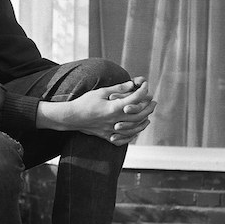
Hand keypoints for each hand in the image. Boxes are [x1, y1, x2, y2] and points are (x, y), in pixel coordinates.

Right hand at [36, 76, 156, 145]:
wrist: (71, 117)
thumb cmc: (84, 103)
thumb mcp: (100, 92)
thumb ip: (118, 89)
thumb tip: (131, 84)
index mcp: (114, 108)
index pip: (135, 99)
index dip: (143, 91)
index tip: (146, 85)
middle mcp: (115, 120)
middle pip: (138, 115)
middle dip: (148, 108)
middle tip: (153, 102)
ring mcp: (111, 130)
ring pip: (133, 129)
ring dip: (143, 122)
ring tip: (148, 117)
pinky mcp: (107, 136)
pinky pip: (123, 139)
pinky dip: (131, 135)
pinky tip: (135, 131)